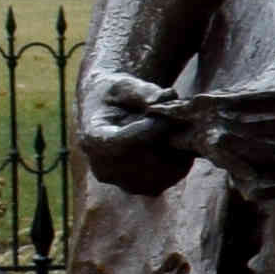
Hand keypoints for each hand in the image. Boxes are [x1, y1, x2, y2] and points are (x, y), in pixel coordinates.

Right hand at [76, 63, 190, 191]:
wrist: (112, 111)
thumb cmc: (118, 94)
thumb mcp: (125, 84)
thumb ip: (144, 90)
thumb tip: (168, 96)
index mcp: (92, 140)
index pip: (124, 143)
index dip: (151, 130)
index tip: (167, 116)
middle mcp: (102, 168)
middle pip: (145, 162)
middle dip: (168, 142)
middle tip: (182, 122)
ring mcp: (120, 182)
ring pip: (160, 174)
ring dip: (176, 154)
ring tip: (179, 131)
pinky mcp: (139, 188)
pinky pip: (168, 179)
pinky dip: (179, 163)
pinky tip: (179, 144)